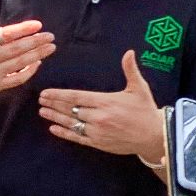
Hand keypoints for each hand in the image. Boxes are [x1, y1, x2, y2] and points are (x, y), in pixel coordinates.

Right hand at [0, 0, 55, 103]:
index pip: (5, 34)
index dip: (22, 29)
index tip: (38, 25)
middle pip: (16, 49)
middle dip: (35, 42)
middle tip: (50, 36)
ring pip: (19, 63)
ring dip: (37, 55)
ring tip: (50, 47)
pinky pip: (17, 79)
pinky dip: (29, 72)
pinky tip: (38, 62)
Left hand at [39, 51, 165, 159]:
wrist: (154, 136)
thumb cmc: (146, 110)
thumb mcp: (139, 88)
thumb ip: (130, 70)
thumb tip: (129, 52)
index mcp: (105, 102)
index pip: (76, 97)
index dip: (59, 95)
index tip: (46, 93)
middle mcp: (98, 117)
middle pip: (70, 110)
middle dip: (54, 104)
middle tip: (40, 100)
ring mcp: (97, 132)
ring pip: (71, 124)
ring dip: (55, 117)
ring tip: (42, 112)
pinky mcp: (98, 143)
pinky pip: (77, 138)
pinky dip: (64, 133)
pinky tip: (53, 129)